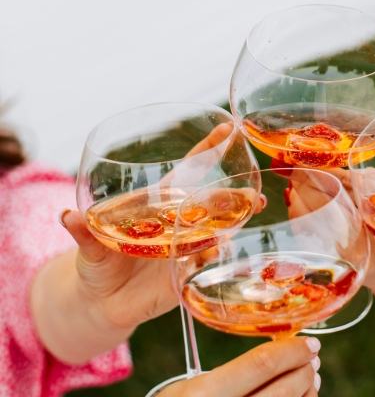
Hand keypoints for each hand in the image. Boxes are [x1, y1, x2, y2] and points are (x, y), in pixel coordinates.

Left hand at [60, 120, 235, 334]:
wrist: (99, 303)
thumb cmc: (97, 262)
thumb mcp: (89, 244)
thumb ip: (83, 230)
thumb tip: (66, 215)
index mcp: (161, 204)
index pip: (190, 170)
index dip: (208, 149)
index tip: (228, 128)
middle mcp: (179, 223)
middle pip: (211, 203)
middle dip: (232, 195)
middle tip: (251, 192)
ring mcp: (185, 250)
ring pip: (216, 233)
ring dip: (231, 225)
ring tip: (246, 217)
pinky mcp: (183, 277)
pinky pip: (202, 265)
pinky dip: (210, 257)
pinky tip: (216, 251)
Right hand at [162, 338, 320, 396]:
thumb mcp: (186, 389)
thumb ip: (224, 375)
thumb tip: (274, 356)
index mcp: (203, 395)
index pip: (261, 364)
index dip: (291, 350)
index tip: (309, 342)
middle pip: (282, 391)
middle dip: (303, 371)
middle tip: (313, 357)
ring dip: (305, 394)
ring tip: (309, 379)